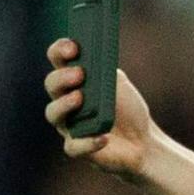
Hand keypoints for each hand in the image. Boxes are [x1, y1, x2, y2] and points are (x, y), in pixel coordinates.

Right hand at [43, 38, 155, 177]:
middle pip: (52, 85)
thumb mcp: (118, 83)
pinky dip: (88, 142)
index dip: (60, 50)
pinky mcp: (78, 148)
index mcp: (72, 79)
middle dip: (63, 77)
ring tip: (80, 98)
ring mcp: (68, 124)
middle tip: (80, 74)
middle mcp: (64, 100)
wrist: (141, 140)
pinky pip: (74, 147)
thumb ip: (105, 69)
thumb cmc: (126, 107)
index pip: (57, 59)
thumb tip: (95, 55)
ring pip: (53, 114)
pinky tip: (103, 136)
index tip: (73, 47)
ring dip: (64, 104)